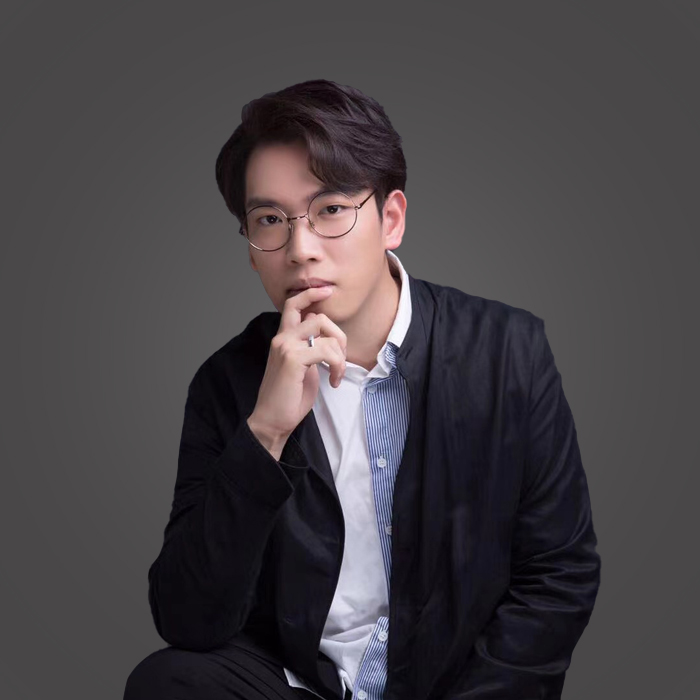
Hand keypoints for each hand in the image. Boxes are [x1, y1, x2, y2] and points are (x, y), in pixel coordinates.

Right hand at [247, 285, 347, 449]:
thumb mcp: (304, 368)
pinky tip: (334, 380)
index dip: (311, 294)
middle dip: (340, 336)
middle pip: (319, 316)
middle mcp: (282, 338)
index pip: (293, 305)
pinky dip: (337, 365)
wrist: (272, 421)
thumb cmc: (289, 398)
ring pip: (324, 330)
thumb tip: (327, 339)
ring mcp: (286, 347)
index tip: (327, 291)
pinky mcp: (293, 359)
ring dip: (340, 354)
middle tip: (342, 360)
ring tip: (337, 373)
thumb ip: (312, 349)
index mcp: (283, 339)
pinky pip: (327, 350)